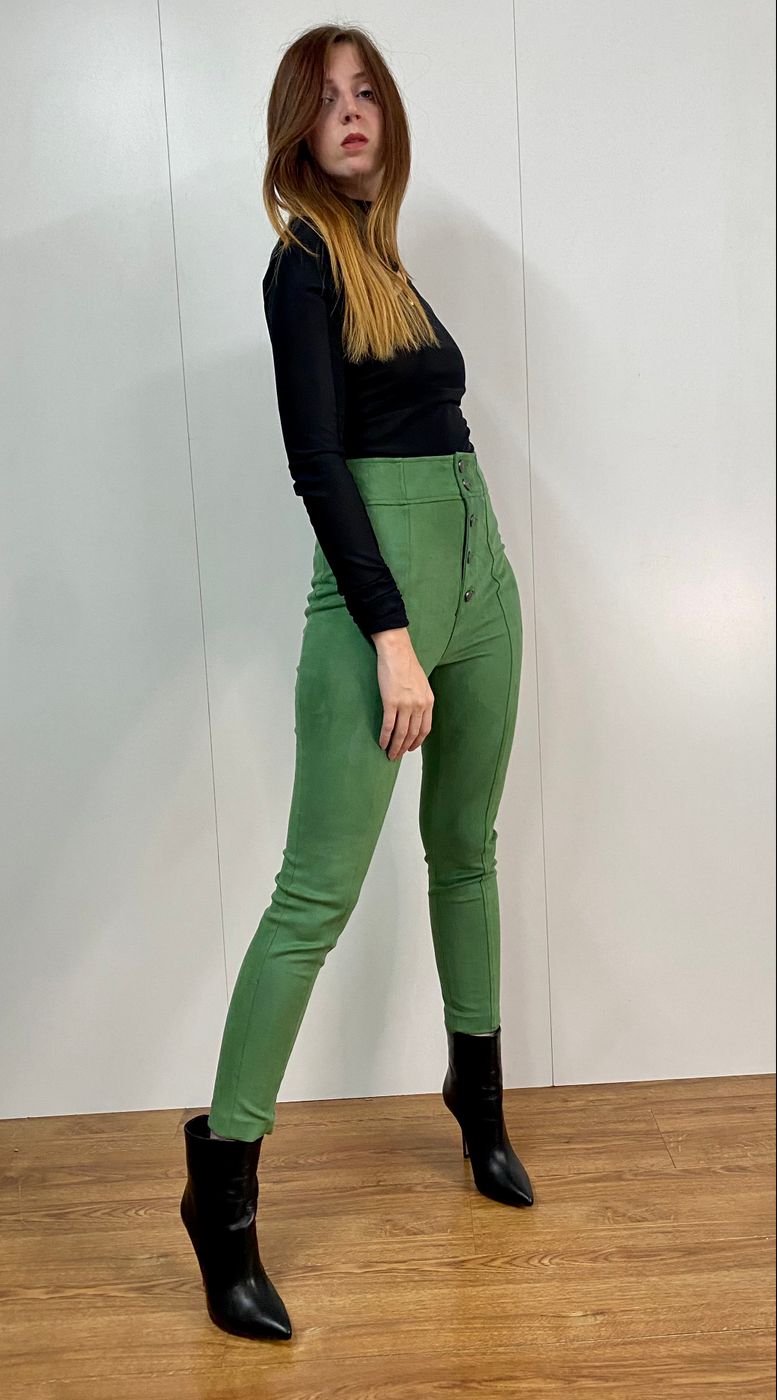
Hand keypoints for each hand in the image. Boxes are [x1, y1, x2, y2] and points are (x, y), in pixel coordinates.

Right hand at [371, 628, 433, 759]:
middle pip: (412, 734)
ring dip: (394, 746)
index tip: (410, 748)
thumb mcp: (421, 683)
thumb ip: (421, 699)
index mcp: (428, 701)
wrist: (396, 651)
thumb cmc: (406, 663)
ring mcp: (405, 704)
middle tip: (396, 755)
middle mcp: (419, 705)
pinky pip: (388, 725)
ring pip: (401, 733)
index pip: (425, 729)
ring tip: (389, 754)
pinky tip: (381, 743)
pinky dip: (385, 737)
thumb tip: (414, 712)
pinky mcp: (391, 702)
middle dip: (404, 748)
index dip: (417, 741)